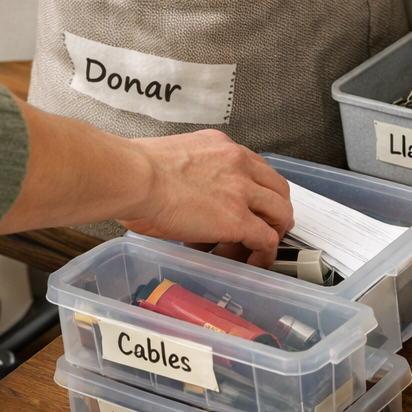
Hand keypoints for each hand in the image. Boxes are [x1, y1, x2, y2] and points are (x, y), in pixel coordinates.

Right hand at [0, 103, 291, 266]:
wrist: (131, 175)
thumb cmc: (133, 170)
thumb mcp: (168, 161)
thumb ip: (182, 175)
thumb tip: (172, 196)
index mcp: (220, 147)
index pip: (256, 168)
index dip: (255, 193)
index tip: (246, 209)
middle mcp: (238, 163)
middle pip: (278, 189)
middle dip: (272, 213)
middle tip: (256, 231)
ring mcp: (242, 190)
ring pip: (281, 213)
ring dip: (271, 234)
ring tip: (253, 251)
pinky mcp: (238, 218)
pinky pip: (267, 239)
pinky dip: (264, 254)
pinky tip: (253, 263)